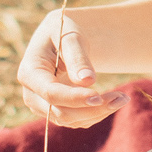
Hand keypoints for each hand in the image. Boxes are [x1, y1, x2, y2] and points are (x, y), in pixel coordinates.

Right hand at [18, 8, 125, 127]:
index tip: (99, 96)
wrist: (61, 38)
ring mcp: (42, 106)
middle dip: (92, 108)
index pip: (50, 93)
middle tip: (121, 97)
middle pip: (60, 112)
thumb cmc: (63, 31)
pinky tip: (114, 100)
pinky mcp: (56, 111)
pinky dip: (97, 113)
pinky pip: (77, 120)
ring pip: (71, 120)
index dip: (74, 98)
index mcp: (29, 72)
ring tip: (123, 97)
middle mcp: (31, 94)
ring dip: (98, 113)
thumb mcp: (70, 37)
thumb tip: (88, 80)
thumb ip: (77, 57)